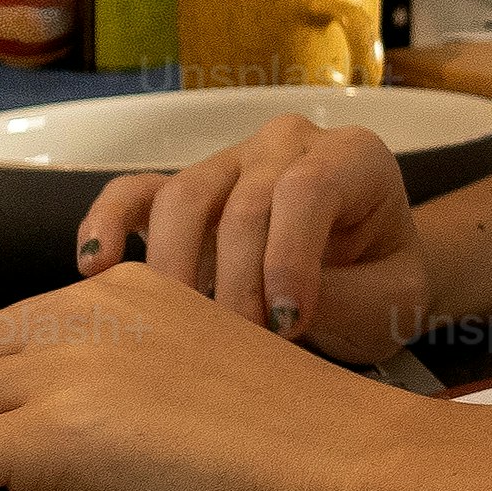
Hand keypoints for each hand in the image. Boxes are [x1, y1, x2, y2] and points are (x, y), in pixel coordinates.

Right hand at [76, 112, 428, 357]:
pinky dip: (108, 223)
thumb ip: (350, 297)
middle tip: (239, 344)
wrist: (364, 280)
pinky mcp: (181, 193)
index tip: (286, 323)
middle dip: (237, 280)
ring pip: (184, 197)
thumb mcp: (395, 299)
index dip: (289, 257)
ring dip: (177, 269)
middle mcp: (286, 146)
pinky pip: (133, 194)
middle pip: (243, 200)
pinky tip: (96, 266)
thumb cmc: (380, 283)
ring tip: (178, 329)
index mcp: (351, 158)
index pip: (308, 189)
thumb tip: (279, 315)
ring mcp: (228, 164)